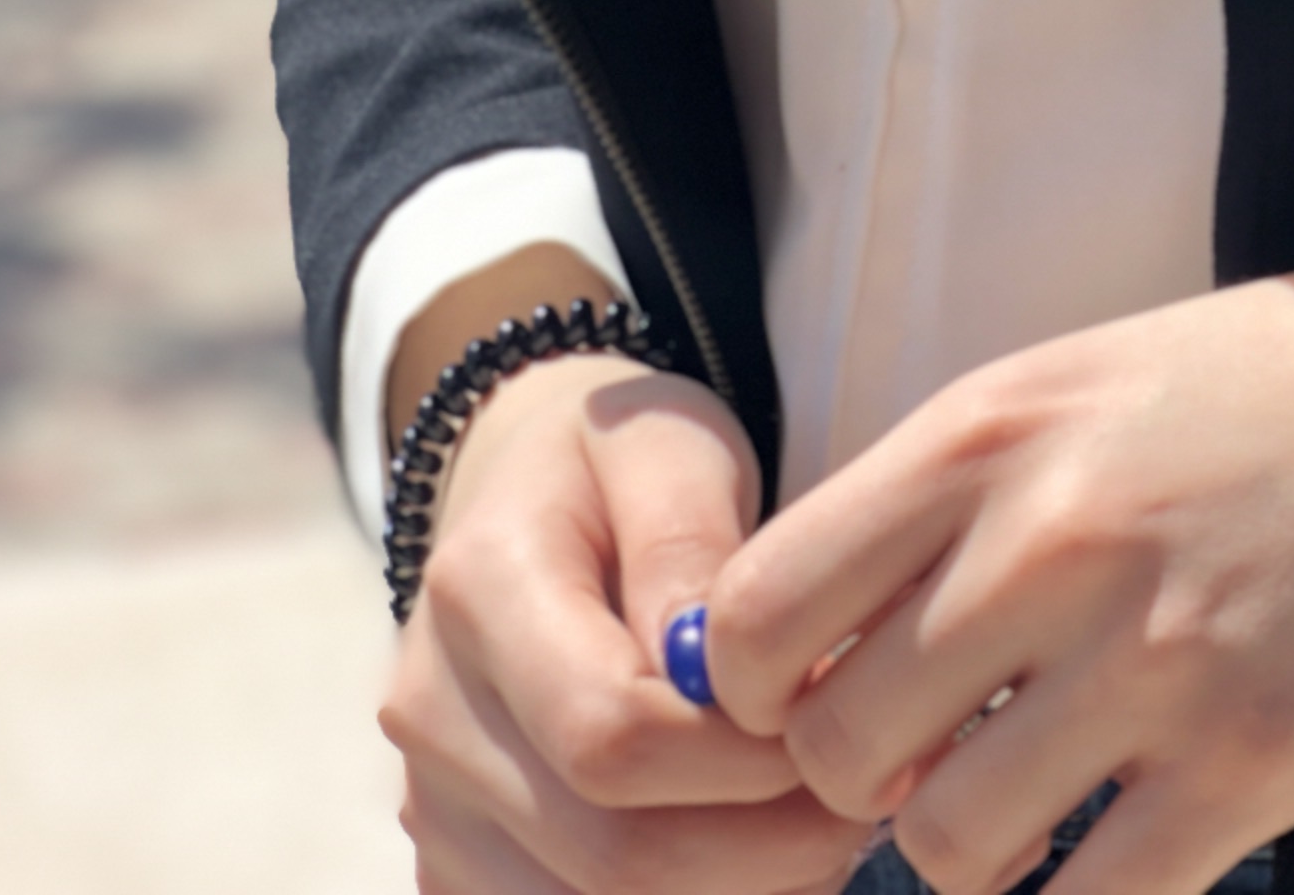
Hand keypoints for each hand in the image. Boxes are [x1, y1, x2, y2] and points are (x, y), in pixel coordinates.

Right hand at [383, 348, 875, 893]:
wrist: (530, 501)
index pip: (610, 734)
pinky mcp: (456, 870)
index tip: (835, 723)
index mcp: (476, 589)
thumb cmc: (622, 465)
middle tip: (861, 799)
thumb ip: (690, 542)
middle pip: (608, 852)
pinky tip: (756, 858)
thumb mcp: (668, 444)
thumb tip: (712, 670)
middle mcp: (432, 715)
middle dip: (762, 846)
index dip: (743, 759)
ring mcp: (433, 807)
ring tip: (820, 827)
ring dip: (736, 894)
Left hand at [701, 213, 1293, 894]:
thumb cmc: (1251, 393)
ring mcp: (1153, 659)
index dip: (754, 691)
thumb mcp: (1065, 389)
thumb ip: (931, 507)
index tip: (814, 697)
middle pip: (839, 749)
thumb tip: (790, 666)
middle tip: (939, 758)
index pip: (754, 614)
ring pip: (951, 848)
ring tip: (1040, 795)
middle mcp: (1050, 542)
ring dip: (975, 849)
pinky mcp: (1251, 764)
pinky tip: (1112, 845)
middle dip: (866, 784)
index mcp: (985, 432)